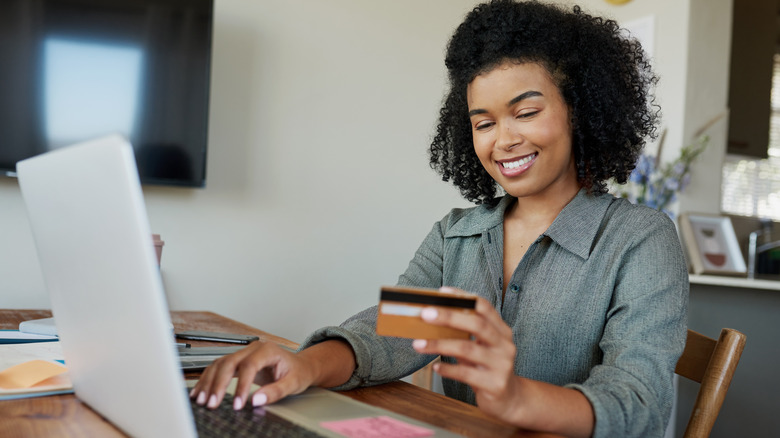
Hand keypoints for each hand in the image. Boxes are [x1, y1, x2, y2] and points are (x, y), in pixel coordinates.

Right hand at [190, 341, 316, 410]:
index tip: (237, 404)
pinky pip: (219, 367)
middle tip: (212, 404)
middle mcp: (253, 348)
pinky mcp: (238, 360)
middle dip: (218, 384)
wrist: (300, 365)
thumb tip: (256, 401)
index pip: (249, 366)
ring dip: (209, 382)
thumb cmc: (298, 372)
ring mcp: (244, 353)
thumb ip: (275, 392)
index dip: (241, 385)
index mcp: (268, 350)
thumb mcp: (293, 383)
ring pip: (220, 363)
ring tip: (201, 400)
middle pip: (229, 362)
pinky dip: (208, 379)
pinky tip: (200, 392)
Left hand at [411, 287, 521, 423]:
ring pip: (467, 349)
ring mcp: (502, 365)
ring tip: (418, 344)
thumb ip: (466, 334)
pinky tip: (435, 367)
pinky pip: (466, 374)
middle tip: (425, 314)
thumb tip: (433, 320)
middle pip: (477, 324)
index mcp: (502, 331)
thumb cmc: (489, 368)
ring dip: (439, 345)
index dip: (464, 297)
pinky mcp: (494, 384)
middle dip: (449, 317)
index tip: (442, 292)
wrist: (511, 399)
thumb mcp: (482, 348)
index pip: (484, 307)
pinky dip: (448, 369)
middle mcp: (504, 345)